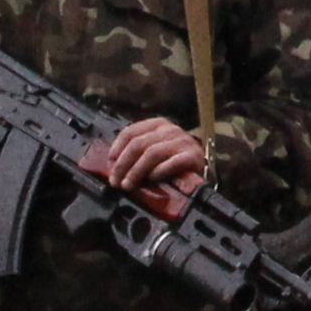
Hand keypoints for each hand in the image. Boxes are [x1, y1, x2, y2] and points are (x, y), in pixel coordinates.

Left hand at [86, 116, 206, 216]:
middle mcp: (170, 129)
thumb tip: (112, 165)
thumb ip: (137, 153)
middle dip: (123, 164)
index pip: (130, 132)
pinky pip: (171, 163)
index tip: (110, 163)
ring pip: (152, 153)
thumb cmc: (172, 161)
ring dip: (136, 171)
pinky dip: (159, 172)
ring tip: (128, 185)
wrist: (199, 170)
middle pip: (138, 144)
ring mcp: (182, 141)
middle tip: (116, 181)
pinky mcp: (192, 156)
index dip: (117, 148)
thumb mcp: (154, 150)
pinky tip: (151, 180)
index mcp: (157, 124)